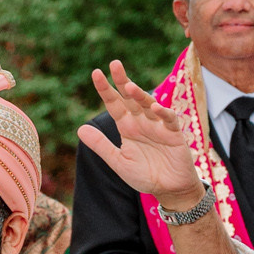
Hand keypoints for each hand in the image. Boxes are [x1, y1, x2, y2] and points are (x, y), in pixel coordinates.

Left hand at [77, 62, 202, 207]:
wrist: (169, 190)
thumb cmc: (144, 175)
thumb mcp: (119, 162)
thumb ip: (101, 146)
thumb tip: (79, 128)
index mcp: (127, 127)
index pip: (114, 104)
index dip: (105, 89)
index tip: (96, 73)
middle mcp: (141, 122)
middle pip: (131, 98)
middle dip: (123, 81)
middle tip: (114, 64)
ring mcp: (158, 126)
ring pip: (148, 105)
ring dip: (140, 95)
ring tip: (129, 87)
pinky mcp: (174, 134)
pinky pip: (169, 120)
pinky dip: (163, 113)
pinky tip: (155, 108)